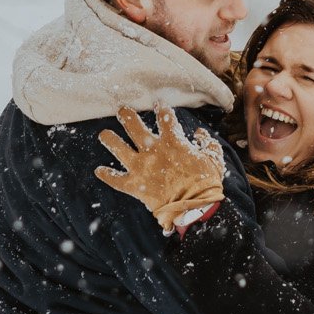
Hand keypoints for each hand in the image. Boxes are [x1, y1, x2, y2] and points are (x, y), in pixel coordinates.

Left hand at [95, 105, 226, 233]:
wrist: (194, 208)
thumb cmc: (207, 184)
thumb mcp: (214, 159)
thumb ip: (208, 143)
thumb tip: (200, 133)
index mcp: (173, 141)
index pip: (165, 117)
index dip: (161, 108)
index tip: (158, 104)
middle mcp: (153, 150)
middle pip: (134, 126)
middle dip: (126, 115)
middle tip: (122, 109)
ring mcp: (141, 167)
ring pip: (118, 148)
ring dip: (110, 140)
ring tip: (104, 134)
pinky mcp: (134, 185)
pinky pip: (116, 179)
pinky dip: (107, 175)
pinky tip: (99, 170)